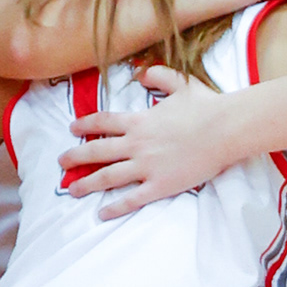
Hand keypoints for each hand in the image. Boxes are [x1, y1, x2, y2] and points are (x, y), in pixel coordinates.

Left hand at [59, 70, 230, 215]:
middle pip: (97, 151)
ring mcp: (146, 166)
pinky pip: (131, 199)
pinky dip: (114, 207)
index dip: (85, 125)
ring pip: (108, 177)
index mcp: (139, 120)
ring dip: (87, 184)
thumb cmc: (206, 106)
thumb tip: (143, 72)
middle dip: (76, 157)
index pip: (103, 122)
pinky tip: (100, 213)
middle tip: (61, 163)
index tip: (72, 129)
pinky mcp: (159, 185)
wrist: (224, 129)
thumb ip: (159, 76)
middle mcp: (136, 144)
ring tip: (72, 191)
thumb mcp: (181, 83)